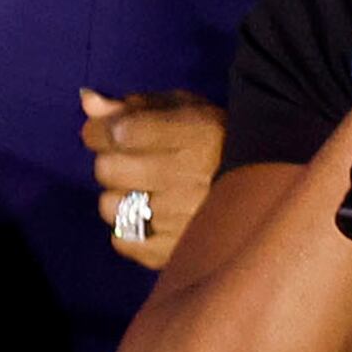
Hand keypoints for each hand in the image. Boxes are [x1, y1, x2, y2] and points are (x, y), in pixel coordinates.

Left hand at [83, 90, 222, 269]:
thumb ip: (133, 105)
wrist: (265, 184)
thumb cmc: (214, 139)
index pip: (120, 131)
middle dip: (110, 160)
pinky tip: (147, 217)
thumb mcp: (182, 109)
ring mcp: (181, 218)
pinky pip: (122, 240)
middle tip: (129, 161)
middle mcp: (186, 176)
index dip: (101, 129)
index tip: (108, 131)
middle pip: (108, 169)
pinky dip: (127, 228)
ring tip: (141, 190)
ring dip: (118, 196)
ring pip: (110, 206)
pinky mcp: (176, 251)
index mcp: (192, 133)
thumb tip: (87, 100)